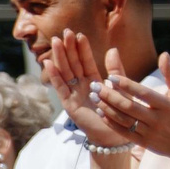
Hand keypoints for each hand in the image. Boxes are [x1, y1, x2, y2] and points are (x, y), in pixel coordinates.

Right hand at [42, 34, 129, 149]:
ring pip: (65, 72)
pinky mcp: (69, 104)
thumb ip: (116, 70)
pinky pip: (60, 88)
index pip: (86, 61)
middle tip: (65, 32)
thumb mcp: (121, 89)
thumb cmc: (121, 114)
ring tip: (57, 41)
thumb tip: (113, 49)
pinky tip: (48, 63)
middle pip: (73, 64)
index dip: (82, 49)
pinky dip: (54, 76)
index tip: (79, 34)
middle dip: (68, 48)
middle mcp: (81, 86)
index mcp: (94, 82)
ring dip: (60, 57)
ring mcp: (73, 94)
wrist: (116, 137)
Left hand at [96, 53, 169, 167]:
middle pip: (129, 106)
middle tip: (94, 85)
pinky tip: (100, 112)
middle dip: (109, 95)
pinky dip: (110, 122)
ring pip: (123, 119)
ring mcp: (150, 132)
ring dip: (106, 107)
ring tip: (93, 96)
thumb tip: (164, 54)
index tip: (110, 77)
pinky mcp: (144, 143)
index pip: (143, 93)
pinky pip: (123, 132)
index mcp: (167, 106)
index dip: (126, 85)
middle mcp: (158, 120)